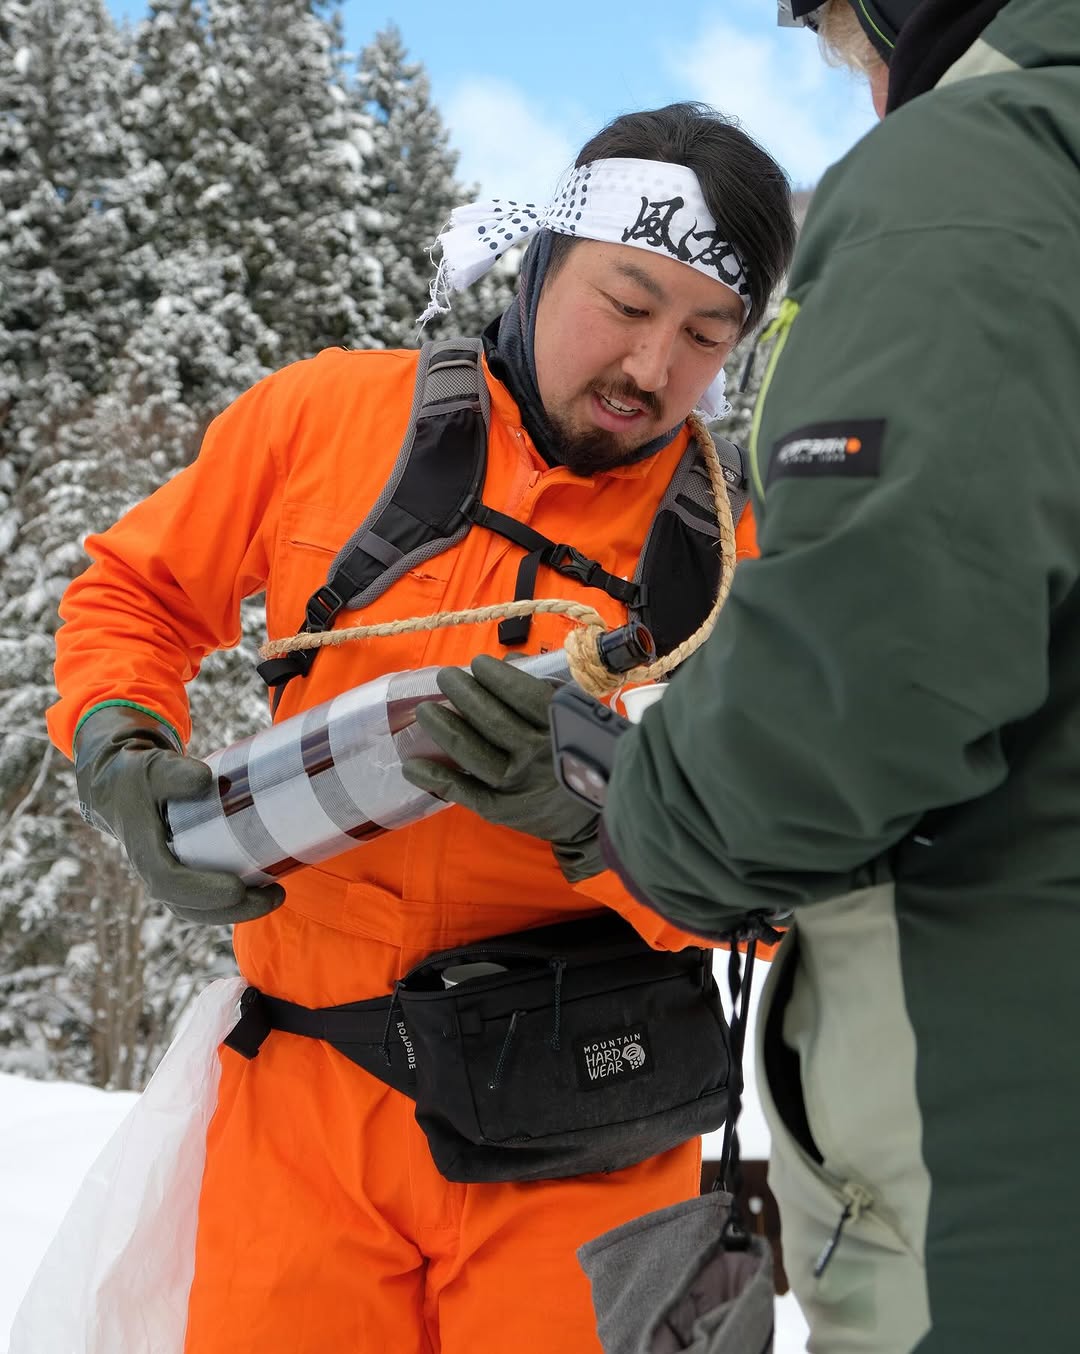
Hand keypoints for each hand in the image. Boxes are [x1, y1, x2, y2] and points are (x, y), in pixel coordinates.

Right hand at [74, 706, 285, 924]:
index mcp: (144, 851)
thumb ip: (174, 772)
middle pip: (189, 907)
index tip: (238, 888)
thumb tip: (205, 779)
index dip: (202, 889)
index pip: (169, 881)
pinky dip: (232, 902)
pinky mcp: (180, 875)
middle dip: (232, 909)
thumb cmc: (139, 776)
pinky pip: (204, 900)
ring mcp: (166, 877)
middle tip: (276, 896)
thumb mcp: (153, 768)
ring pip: (198, 909)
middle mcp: (153, 872)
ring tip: (276, 896)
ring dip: (237, 911)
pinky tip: (263, 888)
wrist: (118, 787)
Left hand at [400, 655, 604, 882]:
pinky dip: (436, 778)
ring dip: (444, 728)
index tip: (477, 664)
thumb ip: (546, 686)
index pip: (523, 695)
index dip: (497, 678)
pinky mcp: (504, 811)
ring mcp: (518, 785)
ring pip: (472, 752)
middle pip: (492, 720)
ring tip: (425, 711)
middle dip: (464, 694)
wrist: (602, 814)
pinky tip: (413, 765)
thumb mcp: (579, 715)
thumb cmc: (588, 753)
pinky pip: (464, 792)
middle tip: (446, 678)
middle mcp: (538, 755)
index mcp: (562, 728)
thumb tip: (510, 659)